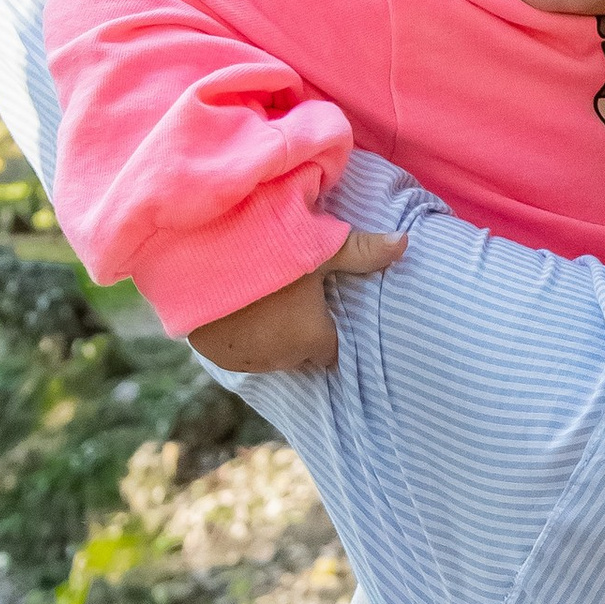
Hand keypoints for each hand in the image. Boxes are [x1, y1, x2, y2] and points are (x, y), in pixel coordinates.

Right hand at [188, 227, 406, 374]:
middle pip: (300, 353)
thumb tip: (406, 242)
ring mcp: (247, 361)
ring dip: (267, 338)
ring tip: (258, 299)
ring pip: (268, 356)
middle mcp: (283, 359)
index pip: (330, 349)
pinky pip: (237, 353)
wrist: (198, 254)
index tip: (313, 303)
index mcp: (313, 339)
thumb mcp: (318, 246)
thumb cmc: (266, 249)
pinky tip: (233, 308)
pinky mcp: (215, 357)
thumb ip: (362, 252)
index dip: (324, 325)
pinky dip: (237, 338)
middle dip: (296, 332)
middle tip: (283, 293)